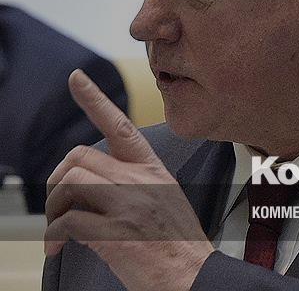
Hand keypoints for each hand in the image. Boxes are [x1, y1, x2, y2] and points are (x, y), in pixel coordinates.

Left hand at [45, 69, 214, 290]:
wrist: (192, 276)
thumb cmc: (178, 246)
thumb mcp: (165, 200)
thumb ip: (134, 184)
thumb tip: (92, 182)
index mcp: (153, 171)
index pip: (121, 126)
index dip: (95, 100)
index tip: (76, 79)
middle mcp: (141, 182)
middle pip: (80, 157)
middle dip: (59, 180)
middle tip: (59, 205)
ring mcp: (129, 205)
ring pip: (70, 182)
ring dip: (54, 208)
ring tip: (59, 230)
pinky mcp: (115, 232)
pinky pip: (67, 220)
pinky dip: (54, 235)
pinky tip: (59, 248)